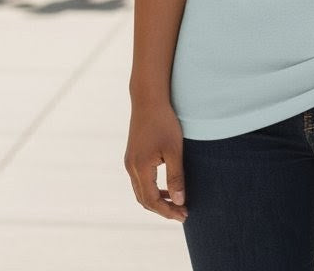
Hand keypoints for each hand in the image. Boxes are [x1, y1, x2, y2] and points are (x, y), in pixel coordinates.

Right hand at [124, 102, 187, 221]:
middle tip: (181, 212)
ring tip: (176, 203)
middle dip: (162, 209)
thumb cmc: (164, 122)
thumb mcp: (174, 150)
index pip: (152, 201)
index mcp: (140, 168)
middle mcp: (131, 167)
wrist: (148, 99)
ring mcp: (130, 161)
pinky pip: (140, 181)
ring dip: (157, 200)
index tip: (184, 215)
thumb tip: (179, 201)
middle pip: (144, 199)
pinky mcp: (132, 155)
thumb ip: (176, 176)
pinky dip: (152, 189)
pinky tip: (166, 187)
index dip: (168, 211)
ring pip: (141, 191)